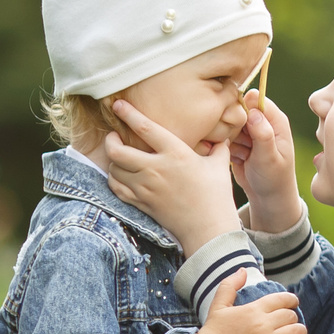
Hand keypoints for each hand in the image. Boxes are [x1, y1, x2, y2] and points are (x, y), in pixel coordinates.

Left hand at [102, 99, 242, 253]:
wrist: (208, 228)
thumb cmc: (216, 196)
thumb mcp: (219, 166)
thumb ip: (218, 148)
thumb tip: (222, 137)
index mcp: (175, 153)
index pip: (145, 128)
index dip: (128, 114)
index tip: (118, 104)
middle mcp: (156, 169)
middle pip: (118, 151)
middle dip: (110, 141)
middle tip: (113, 136)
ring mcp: (146, 188)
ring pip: (114, 170)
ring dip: (113, 161)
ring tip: (118, 157)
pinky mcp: (142, 203)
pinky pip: (117, 188)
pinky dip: (114, 179)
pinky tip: (119, 175)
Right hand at [189, 273, 310, 333]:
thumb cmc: (213, 332)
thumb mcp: (218, 305)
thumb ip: (230, 285)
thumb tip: (243, 270)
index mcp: (253, 309)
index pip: (282, 299)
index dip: (291, 300)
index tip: (293, 303)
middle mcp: (263, 324)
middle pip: (290, 315)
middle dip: (292, 316)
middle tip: (290, 321)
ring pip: (296, 330)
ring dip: (299, 330)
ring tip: (298, 332)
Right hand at [231, 92, 304, 233]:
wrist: (267, 197)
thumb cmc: (274, 178)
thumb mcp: (270, 158)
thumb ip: (263, 135)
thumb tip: (253, 112)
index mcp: (275, 120)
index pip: (255, 99)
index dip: (244, 108)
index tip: (240, 125)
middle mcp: (262, 122)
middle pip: (238, 109)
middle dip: (235, 126)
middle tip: (245, 146)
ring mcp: (249, 131)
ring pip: (228, 124)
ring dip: (232, 140)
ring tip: (245, 155)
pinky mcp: (238, 141)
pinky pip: (223, 137)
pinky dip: (228, 148)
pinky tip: (239, 160)